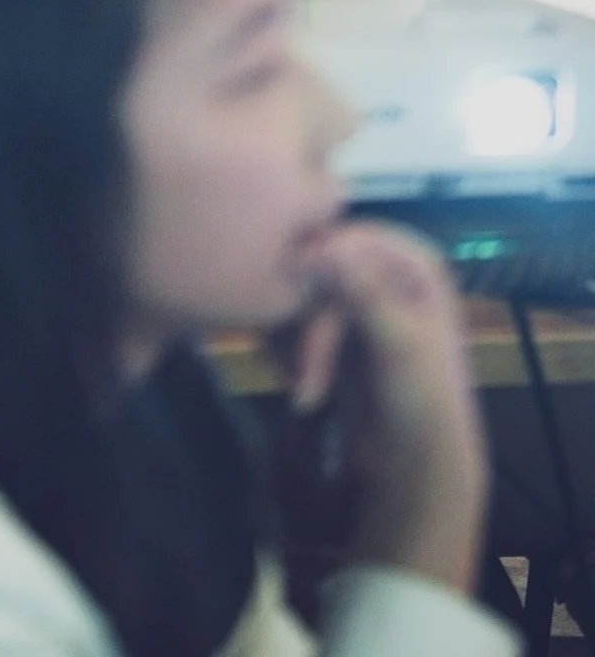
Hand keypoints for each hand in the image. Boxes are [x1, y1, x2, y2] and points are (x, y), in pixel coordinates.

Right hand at [284, 219, 487, 596]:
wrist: (414, 468)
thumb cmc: (419, 403)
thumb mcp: (397, 345)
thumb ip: (362, 292)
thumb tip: (323, 246)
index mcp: (414, 263)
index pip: (349, 239)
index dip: (318, 263)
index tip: (288, 292)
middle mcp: (386, 272)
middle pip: (320, 268)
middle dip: (307, 324)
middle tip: (302, 375)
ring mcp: (359, 300)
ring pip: (301, 293)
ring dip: (294, 341)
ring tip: (302, 386)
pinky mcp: (336, 330)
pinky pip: (294, 318)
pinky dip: (288, 348)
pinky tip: (297, 383)